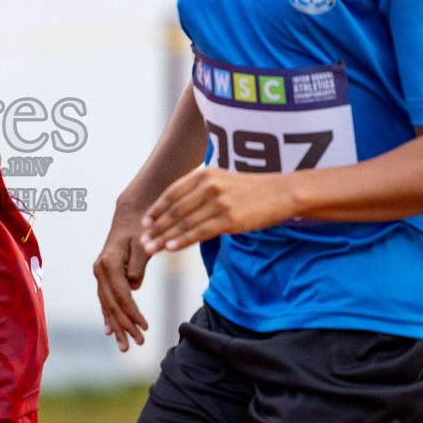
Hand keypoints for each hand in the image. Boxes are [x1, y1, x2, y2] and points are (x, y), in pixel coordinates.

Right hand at [93, 204, 152, 351]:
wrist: (129, 217)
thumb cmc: (140, 229)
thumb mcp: (144, 243)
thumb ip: (139, 265)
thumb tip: (134, 286)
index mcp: (110, 262)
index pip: (122, 294)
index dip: (133, 313)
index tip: (145, 328)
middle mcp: (100, 269)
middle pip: (112, 304)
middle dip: (125, 325)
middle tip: (138, 343)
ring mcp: (99, 273)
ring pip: (107, 305)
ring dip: (116, 326)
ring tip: (124, 346)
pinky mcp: (103, 276)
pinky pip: (105, 300)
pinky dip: (108, 316)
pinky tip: (110, 332)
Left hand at [140, 166, 295, 254]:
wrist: (280, 193)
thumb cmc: (248, 190)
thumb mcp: (220, 180)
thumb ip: (198, 190)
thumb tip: (174, 210)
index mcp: (203, 174)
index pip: (172, 193)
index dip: (156, 209)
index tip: (144, 223)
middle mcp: (209, 185)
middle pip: (175, 210)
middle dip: (157, 227)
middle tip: (143, 240)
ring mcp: (219, 202)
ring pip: (185, 223)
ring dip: (165, 238)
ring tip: (151, 248)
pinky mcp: (230, 219)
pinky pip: (201, 232)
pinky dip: (183, 241)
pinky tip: (171, 248)